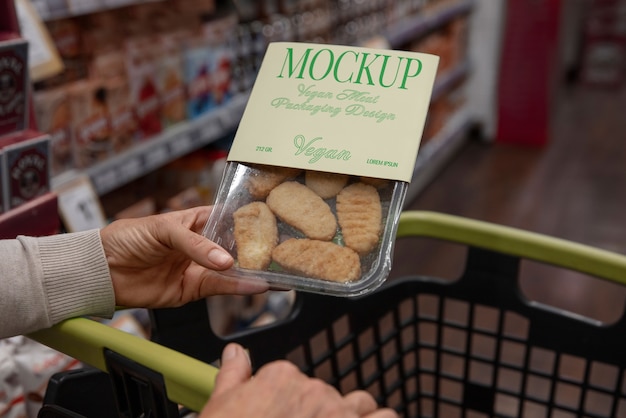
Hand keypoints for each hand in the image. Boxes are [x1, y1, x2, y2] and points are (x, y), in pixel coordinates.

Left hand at [100, 206, 268, 307]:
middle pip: (233, 246)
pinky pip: (219, 288)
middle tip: (280, 251)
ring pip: (231, 270)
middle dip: (256, 249)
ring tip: (277, 272)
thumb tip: (224, 261)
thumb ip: (194, 244)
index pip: (226, 218)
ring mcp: (197, 268)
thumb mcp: (162, 230)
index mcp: (194, 221)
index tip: (271, 222)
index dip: (247, 220)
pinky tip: (256, 285)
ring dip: (253, 272)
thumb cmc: (126, 238)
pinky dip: (238, 288)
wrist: (100, 271)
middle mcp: (200, 245)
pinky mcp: (191, 290)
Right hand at [200, 343, 397, 417]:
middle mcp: (313, 389)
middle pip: (326, 395)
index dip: (289, 404)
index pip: (294, 380)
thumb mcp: (220, 406)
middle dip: (318, 414)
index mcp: (280, 377)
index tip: (281, 416)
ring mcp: (338, 412)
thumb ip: (234, 376)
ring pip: (361, 404)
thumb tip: (235, 351)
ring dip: (355, 416)